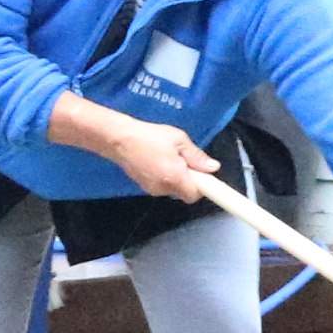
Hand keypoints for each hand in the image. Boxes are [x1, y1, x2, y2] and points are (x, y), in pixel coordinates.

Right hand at [103, 115, 218, 203]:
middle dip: (188, 179)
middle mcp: (163, 188)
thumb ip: (197, 156)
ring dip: (176, 177)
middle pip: (184, 192)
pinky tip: (157, 160)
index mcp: (174, 177)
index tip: (204, 176)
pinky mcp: (143, 186)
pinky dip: (164, 176)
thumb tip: (213, 167)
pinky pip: (161, 185)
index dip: (202, 187)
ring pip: (172, 188)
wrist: (119, 139)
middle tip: (184, 160)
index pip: (194, 195)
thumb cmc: (150, 136)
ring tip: (168, 156)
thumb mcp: (179, 140)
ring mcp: (151, 189)